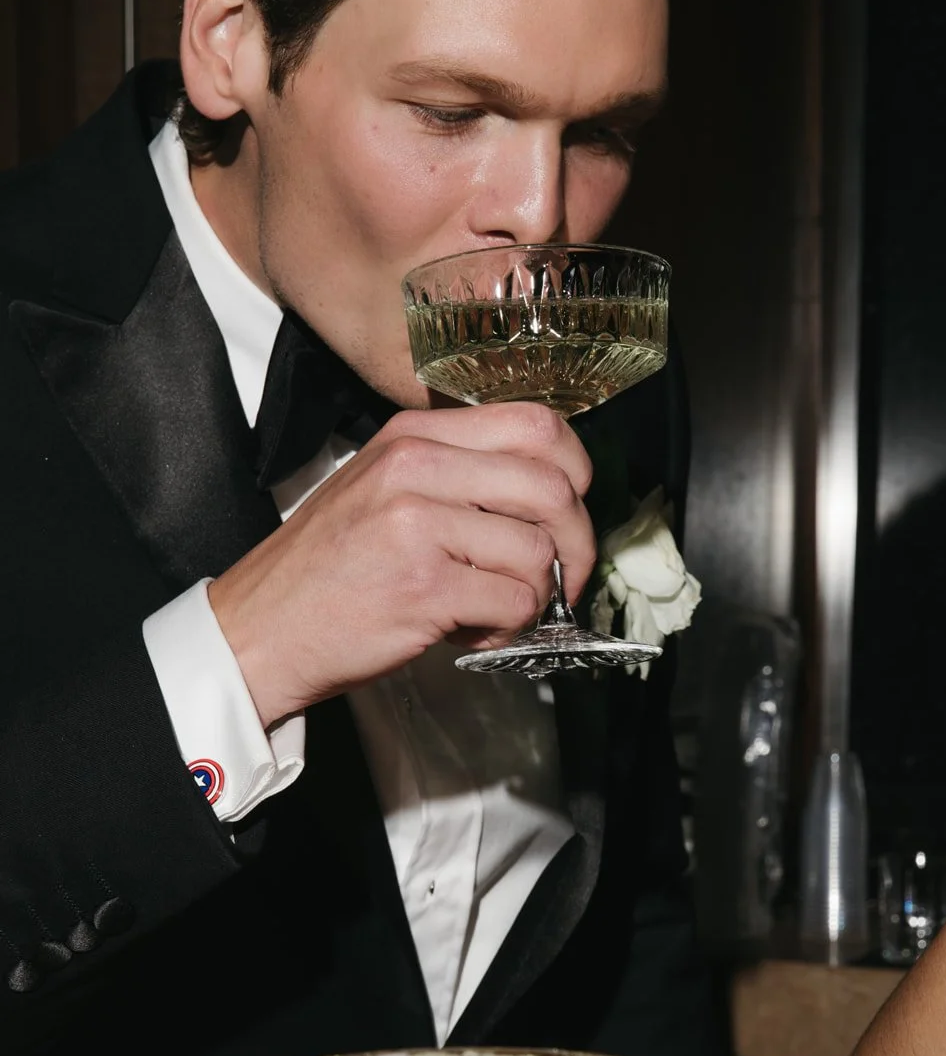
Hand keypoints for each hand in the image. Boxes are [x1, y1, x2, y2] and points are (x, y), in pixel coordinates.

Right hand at [208, 402, 594, 725]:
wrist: (258, 628)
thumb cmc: (327, 568)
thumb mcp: (382, 487)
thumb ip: (457, 474)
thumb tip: (549, 495)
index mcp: (413, 434)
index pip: (535, 424)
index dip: (575, 471)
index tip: (571, 510)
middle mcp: (416, 466)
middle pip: (552, 486)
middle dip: (576, 543)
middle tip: (564, 578)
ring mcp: (418, 523)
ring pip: (538, 551)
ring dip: (536, 595)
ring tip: (495, 610)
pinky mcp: (424, 585)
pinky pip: (515, 602)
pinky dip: (508, 628)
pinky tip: (471, 631)